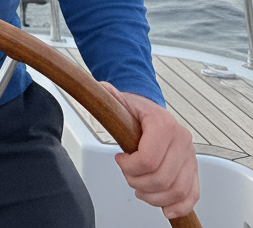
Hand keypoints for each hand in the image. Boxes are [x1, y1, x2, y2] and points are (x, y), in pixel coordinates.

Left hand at [100, 82, 198, 218]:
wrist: (152, 113)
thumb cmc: (137, 112)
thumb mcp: (120, 102)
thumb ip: (110, 97)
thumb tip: (102, 88)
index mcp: (164, 123)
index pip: (148, 159)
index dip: (129, 167)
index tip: (120, 160)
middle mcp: (182, 140)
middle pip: (162, 179)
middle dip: (138, 183)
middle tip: (128, 175)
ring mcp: (190, 156)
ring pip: (177, 191)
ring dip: (154, 198)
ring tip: (140, 189)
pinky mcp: (194, 170)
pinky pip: (192, 195)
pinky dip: (179, 207)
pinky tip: (163, 207)